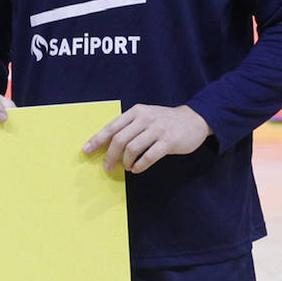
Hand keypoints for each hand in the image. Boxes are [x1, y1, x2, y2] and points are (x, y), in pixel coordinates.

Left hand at [82, 104, 211, 173]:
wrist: (194, 119)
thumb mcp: (145, 116)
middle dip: (110, 156)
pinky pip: (149, 156)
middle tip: (107, 167)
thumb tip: (106, 144)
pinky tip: (137, 169)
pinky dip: (140, 165)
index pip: (112, 127)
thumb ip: (129, 126)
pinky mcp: (169, 141)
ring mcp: (157, 129)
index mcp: (136, 112)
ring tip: (126, 167)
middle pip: (119, 139)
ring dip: (125, 161)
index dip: (97, 139)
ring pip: (132, 148)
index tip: (86, 150)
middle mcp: (145, 118)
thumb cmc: (164, 120)